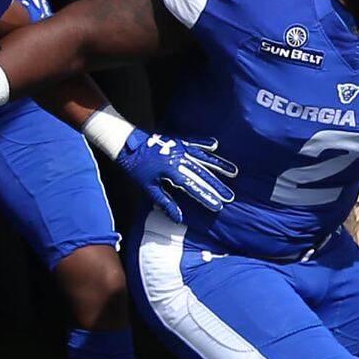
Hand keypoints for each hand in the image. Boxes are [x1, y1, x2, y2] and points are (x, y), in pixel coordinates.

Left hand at [116, 129, 235, 216]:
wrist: (125, 143)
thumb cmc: (135, 167)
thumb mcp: (148, 188)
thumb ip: (165, 202)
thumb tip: (179, 217)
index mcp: (172, 171)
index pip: (193, 186)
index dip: (206, 197)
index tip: (218, 205)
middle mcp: (179, 158)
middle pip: (202, 173)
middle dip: (217, 186)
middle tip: (229, 196)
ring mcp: (179, 148)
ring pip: (203, 157)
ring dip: (218, 165)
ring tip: (233, 172)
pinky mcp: (176, 140)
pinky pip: (194, 141)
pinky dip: (204, 143)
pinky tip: (215, 144)